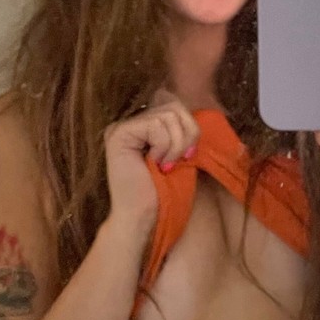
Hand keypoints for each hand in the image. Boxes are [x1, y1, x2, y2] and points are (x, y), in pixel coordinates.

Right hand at [103, 88, 198, 237]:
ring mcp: (121, 126)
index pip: (173, 103)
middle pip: (173, 103)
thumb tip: (200, 111)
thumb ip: (182, 128)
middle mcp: (128, 120)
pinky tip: (156, 164)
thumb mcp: (179, 152)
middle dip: (187, 133)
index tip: (189, 154)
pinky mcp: (118, 134)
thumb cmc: (163, 191)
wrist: (142, 217)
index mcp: (142, 123)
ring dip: (176, 144)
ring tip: (166, 165)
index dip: (190, 125)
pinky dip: (165, 147)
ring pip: (167, 114)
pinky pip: (155, 125)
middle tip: (182, 159)